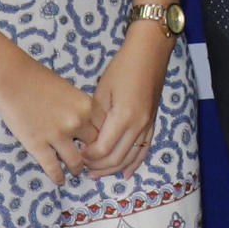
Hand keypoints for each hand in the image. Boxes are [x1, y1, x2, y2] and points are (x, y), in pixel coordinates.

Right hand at [0, 57, 98, 181]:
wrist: (10, 77)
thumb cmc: (38, 77)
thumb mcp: (69, 89)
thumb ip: (80, 107)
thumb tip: (86, 124)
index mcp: (87, 106)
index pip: (107, 130)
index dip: (104, 139)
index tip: (100, 145)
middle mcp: (77, 122)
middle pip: (95, 147)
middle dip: (93, 155)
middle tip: (91, 161)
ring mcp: (58, 135)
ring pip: (76, 162)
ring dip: (77, 168)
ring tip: (76, 171)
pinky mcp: (38, 145)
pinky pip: (53, 168)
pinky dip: (58, 176)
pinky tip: (59, 180)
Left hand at [83, 23, 172, 173]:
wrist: (149, 53)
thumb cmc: (122, 68)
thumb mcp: (102, 91)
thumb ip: (96, 118)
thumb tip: (86, 139)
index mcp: (123, 116)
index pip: (103, 149)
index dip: (88, 156)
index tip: (76, 152)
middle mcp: (138, 126)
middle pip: (116, 158)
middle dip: (98, 166)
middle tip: (82, 166)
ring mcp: (147, 126)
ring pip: (130, 158)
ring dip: (113, 169)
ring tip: (97, 173)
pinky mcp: (152, 124)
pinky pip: (144, 150)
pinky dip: (135, 164)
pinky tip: (126, 174)